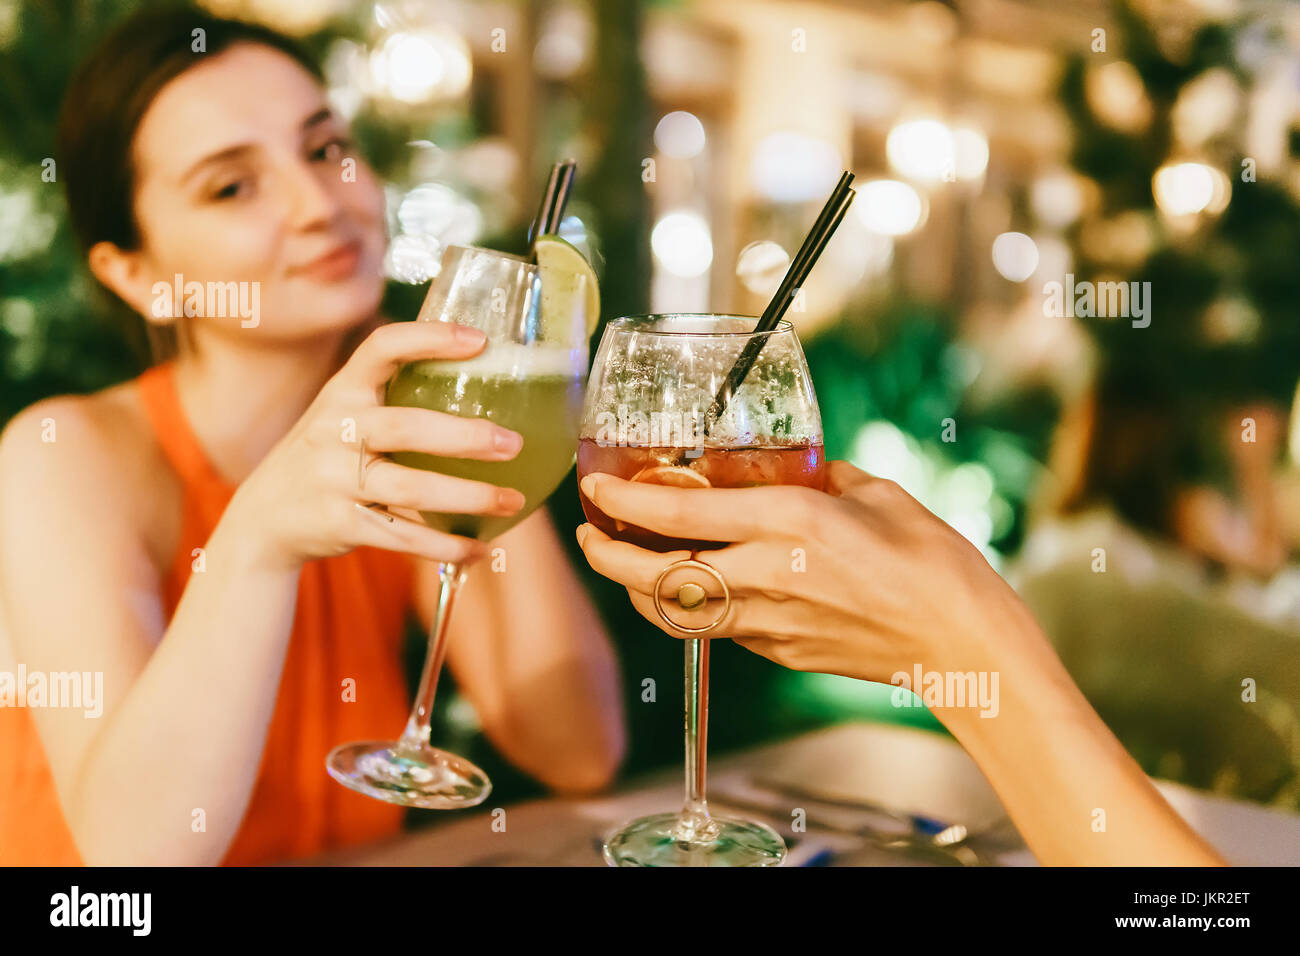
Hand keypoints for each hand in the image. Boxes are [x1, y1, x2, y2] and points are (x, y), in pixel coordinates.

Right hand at [228, 321, 526, 569]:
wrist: (263, 518)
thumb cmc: (329, 455)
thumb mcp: (344, 414)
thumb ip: (393, 397)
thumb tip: (488, 384)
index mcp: (343, 391)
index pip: (383, 349)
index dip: (430, 339)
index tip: (481, 341)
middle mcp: (335, 430)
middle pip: (406, 428)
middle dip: (465, 437)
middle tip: (513, 444)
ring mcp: (334, 479)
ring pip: (411, 489)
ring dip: (468, 496)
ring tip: (512, 499)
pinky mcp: (340, 524)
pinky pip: (402, 537)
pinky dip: (445, 546)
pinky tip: (480, 548)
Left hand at [575, 460, 1035, 685]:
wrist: (962, 643)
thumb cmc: (932, 562)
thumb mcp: (875, 494)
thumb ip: (822, 478)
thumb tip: (796, 469)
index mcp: (787, 522)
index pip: (677, 513)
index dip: (622, 500)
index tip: (595, 487)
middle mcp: (764, 574)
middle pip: (652, 577)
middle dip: (605, 557)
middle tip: (588, 535)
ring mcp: (767, 622)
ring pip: (672, 613)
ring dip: (637, 588)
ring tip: (625, 562)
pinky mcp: (778, 652)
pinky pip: (717, 628)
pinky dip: (690, 607)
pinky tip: (695, 586)